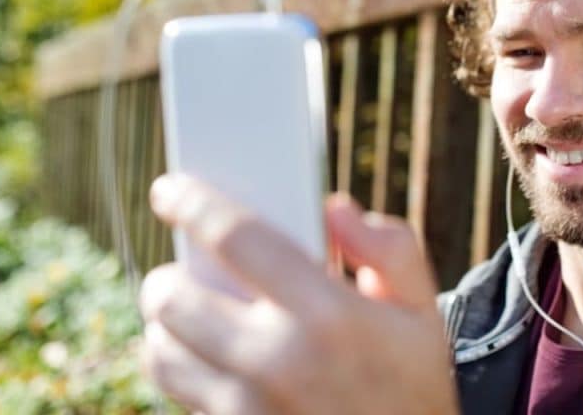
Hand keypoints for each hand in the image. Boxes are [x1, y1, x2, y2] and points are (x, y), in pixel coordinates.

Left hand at [139, 174, 458, 414]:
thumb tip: (334, 209)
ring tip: (200, 318)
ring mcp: (246, 410)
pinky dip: (186, 372)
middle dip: (171, 273)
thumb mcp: (422, 312)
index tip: (169, 190)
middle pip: (173, 296)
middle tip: (190, 270)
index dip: (192, 202)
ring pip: (159, 352)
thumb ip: (390, 248)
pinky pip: (178, 396)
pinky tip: (219, 364)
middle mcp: (277, 362)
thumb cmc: (412, 387)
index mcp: (329, 315)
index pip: (235, 237)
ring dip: (168, 327)